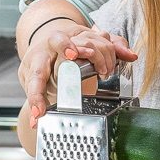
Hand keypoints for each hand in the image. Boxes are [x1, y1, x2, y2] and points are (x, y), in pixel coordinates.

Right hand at [20, 24, 136, 123]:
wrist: (52, 43)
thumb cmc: (75, 41)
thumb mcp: (93, 39)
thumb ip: (113, 45)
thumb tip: (131, 55)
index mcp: (59, 38)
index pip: (60, 40)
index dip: (66, 47)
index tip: (73, 55)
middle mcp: (43, 52)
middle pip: (39, 64)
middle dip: (43, 79)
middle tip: (48, 94)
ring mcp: (33, 66)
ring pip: (32, 81)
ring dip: (35, 97)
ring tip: (38, 114)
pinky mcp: (27, 77)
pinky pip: (31, 92)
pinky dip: (34, 106)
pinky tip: (34, 121)